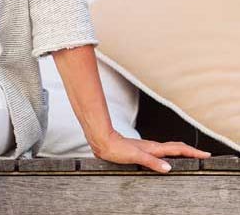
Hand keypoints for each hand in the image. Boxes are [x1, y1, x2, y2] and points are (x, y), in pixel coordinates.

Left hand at [91, 128, 211, 172]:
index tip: (205, 154)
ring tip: (190, 156)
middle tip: (203, 155)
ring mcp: (147, 148)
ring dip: (181, 151)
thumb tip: (168, 167)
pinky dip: (170, 154)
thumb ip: (151, 162)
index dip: (192, 152)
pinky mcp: (142, 150)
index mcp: (153, 148)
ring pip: (168, 148)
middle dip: (191, 151)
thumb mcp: (135, 156)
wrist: (102, 140)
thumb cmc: (116, 148)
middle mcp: (152, 147)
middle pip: (176, 147)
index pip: (177, 149)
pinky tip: (166, 159)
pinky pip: (161, 151)